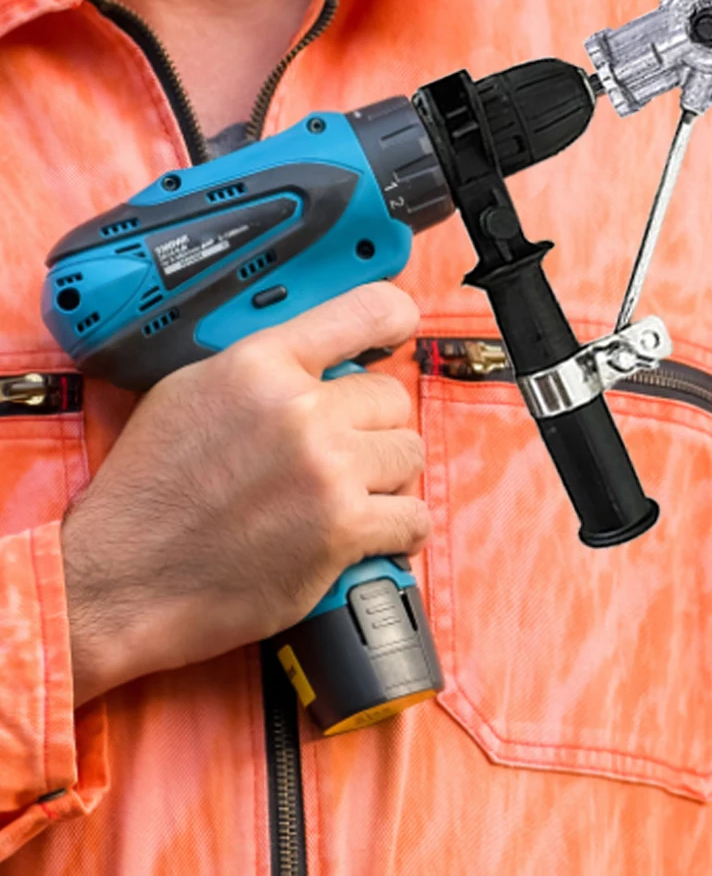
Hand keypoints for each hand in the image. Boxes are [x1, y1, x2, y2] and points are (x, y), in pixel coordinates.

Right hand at [61, 283, 428, 705]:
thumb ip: (263, 369)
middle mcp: (300, 409)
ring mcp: (326, 469)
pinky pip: (414, 517)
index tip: (401, 329)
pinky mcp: (343, 529)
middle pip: (391, 399)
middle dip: (372, 427)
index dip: (393, 318)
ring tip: (347, 498)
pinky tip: (371, 535)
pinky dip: (399, 531)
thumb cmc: (149, 491)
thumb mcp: (190, 392)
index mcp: (260, 364)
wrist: (120, 577)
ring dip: (386, 479)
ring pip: (408, 454)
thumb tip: (322, 361)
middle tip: (340, 455)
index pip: (362, 312)